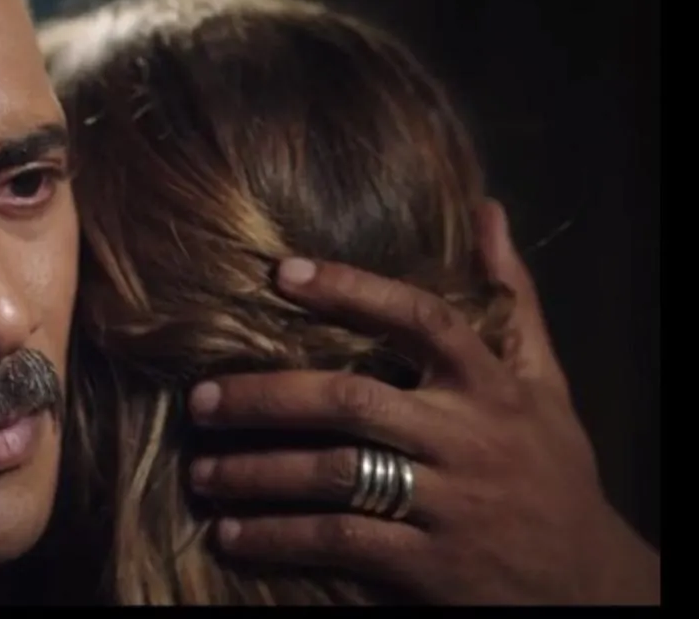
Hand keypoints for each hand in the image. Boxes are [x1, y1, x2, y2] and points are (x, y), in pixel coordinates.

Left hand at [186, 200, 658, 604]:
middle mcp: (466, 437)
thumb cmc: (554, 470)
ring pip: (336, 474)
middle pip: (352, 400)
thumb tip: (488, 209)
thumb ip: (512, 299)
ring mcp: (448, 503)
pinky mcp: (430, 565)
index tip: (281, 272)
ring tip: (201, 471)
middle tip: (200, 399)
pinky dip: (279, 537)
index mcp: (490, 387)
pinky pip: (341, 542)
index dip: (352, 290)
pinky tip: (232, 535)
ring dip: (257, 472)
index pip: (420, 320)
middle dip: (267, 396)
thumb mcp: (545, 383)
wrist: (591, 584)